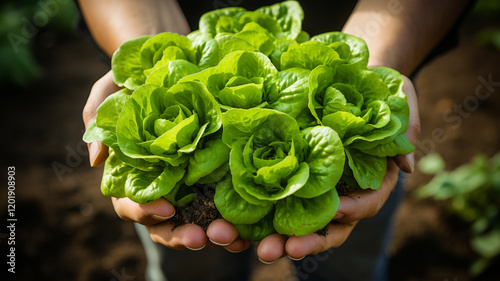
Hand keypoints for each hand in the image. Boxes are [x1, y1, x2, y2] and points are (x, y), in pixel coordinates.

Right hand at [82, 71, 250, 251]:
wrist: (166, 70)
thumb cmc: (132, 83)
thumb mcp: (109, 93)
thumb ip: (96, 121)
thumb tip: (95, 160)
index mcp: (130, 176)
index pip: (131, 204)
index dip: (145, 211)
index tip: (167, 208)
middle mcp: (159, 188)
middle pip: (164, 225)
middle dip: (182, 236)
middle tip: (202, 238)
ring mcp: (187, 188)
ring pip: (195, 223)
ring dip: (212, 235)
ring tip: (232, 237)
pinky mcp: (212, 180)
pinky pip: (221, 208)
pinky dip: (233, 223)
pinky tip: (249, 231)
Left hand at [256, 75, 419, 262]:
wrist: (351, 76)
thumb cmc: (379, 89)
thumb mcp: (400, 100)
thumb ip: (405, 130)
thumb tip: (406, 166)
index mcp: (371, 179)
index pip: (365, 203)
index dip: (353, 209)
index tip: (337, 210)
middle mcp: (343, 191)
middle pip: (328, 226)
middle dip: (307, 241)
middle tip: (282, 249)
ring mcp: (316, 187)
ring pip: (298, 221)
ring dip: (276, 237)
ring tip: (256, 248)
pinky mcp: (291, 176)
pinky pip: (275, 200)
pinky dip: (258, 215)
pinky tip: (236, 225)